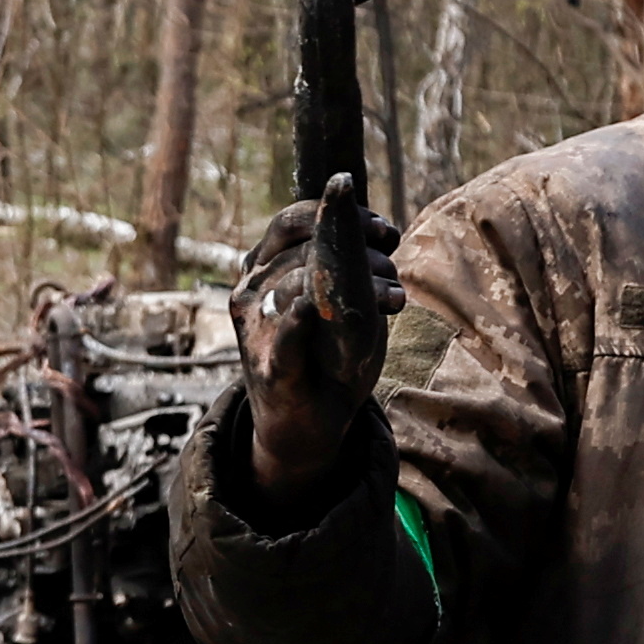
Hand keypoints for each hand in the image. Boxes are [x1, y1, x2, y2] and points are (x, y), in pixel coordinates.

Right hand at [226, 177, 398, 518]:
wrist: (301, 429)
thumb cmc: (322, 357)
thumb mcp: (332, 302)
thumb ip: (341, 265)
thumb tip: (378, 230)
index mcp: (261, 272)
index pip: (290, 222)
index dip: (338, 214)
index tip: (384, 229)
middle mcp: (249, 296)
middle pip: (301, 249)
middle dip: (358, 249)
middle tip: (393, 268)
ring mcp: (257, 333)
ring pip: (301, 288)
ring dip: (358, 285)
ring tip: (394, 298)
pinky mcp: (272, 372)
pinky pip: (283, 342)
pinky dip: (295, 324)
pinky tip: (310, 310)